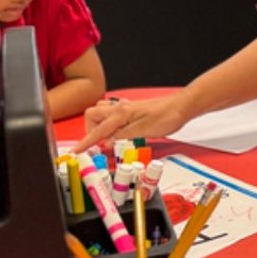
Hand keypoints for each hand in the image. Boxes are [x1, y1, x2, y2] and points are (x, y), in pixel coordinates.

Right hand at [74, 93, 188, 150]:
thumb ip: (122, 135)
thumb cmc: (167, 116)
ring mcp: (125, 107)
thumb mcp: (144, 131)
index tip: (75, 151)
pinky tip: (118, 131)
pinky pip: (112, 114)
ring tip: (109, 139)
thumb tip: (105, 142)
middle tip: (99, 144)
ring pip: (100, 113)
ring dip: (99, 126)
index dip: (85, 142)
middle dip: (90, 130)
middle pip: (92, 115)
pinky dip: (109, 123)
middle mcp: (120, 108)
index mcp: (121, 113)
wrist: (181, 106)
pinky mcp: (130, 110)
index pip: (97, 130)